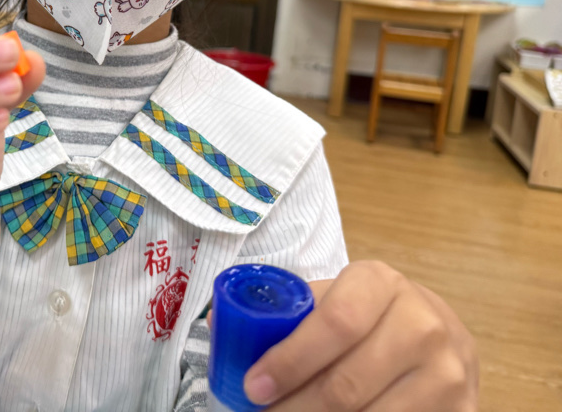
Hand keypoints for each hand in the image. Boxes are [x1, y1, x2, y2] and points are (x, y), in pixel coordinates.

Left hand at [242, 261, 477, 410]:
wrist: (438, 334)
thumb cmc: (366, 316)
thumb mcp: (331, 298)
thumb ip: (284, 312)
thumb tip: (219, 325)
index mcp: (380, 283)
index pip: (334, 323)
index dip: (289, 361)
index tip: (253, 387)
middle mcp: (423, 324)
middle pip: (347, 386)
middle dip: (294, 410)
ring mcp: (450, 374)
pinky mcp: (464, 411)